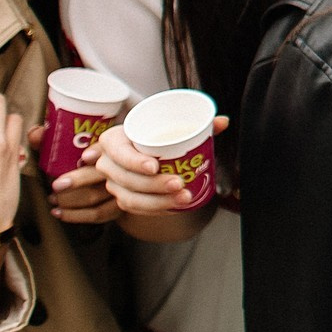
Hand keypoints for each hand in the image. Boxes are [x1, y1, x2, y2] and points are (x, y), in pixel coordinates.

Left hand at [26, 122, 119, 223]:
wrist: (112, 177)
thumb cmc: (86, 157)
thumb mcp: (72, 143)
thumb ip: (51, 138)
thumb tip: (35, 134)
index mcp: (114, 142)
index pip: (109, 146)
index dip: (98, 151)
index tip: (84, 157)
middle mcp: (122, 164)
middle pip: (103, 173)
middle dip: (78, 180)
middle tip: (57, 185)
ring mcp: (124, 187)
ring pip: (97, 196)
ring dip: (72, 200)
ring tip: (53, 198)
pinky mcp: (120, 207)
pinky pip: (99, 214)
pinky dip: (77, 216)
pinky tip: (60, 212)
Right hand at [95, 115, 228, 215]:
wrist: (139, 150)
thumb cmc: (152, 135)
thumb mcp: (168, 126)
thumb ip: (195, 123)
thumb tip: (222, 122)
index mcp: (113, 140)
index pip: (118, 152)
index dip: (134, 161)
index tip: (154, 166)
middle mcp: (108, 162)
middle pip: (126, 179)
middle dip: (153, 185)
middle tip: (178, 183)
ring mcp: (113, 183)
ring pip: (130, 198)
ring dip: (157, 201)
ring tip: (182, 198)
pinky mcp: (123, 197)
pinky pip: (136, 209)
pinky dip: (156, 209)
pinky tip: (175, 207)